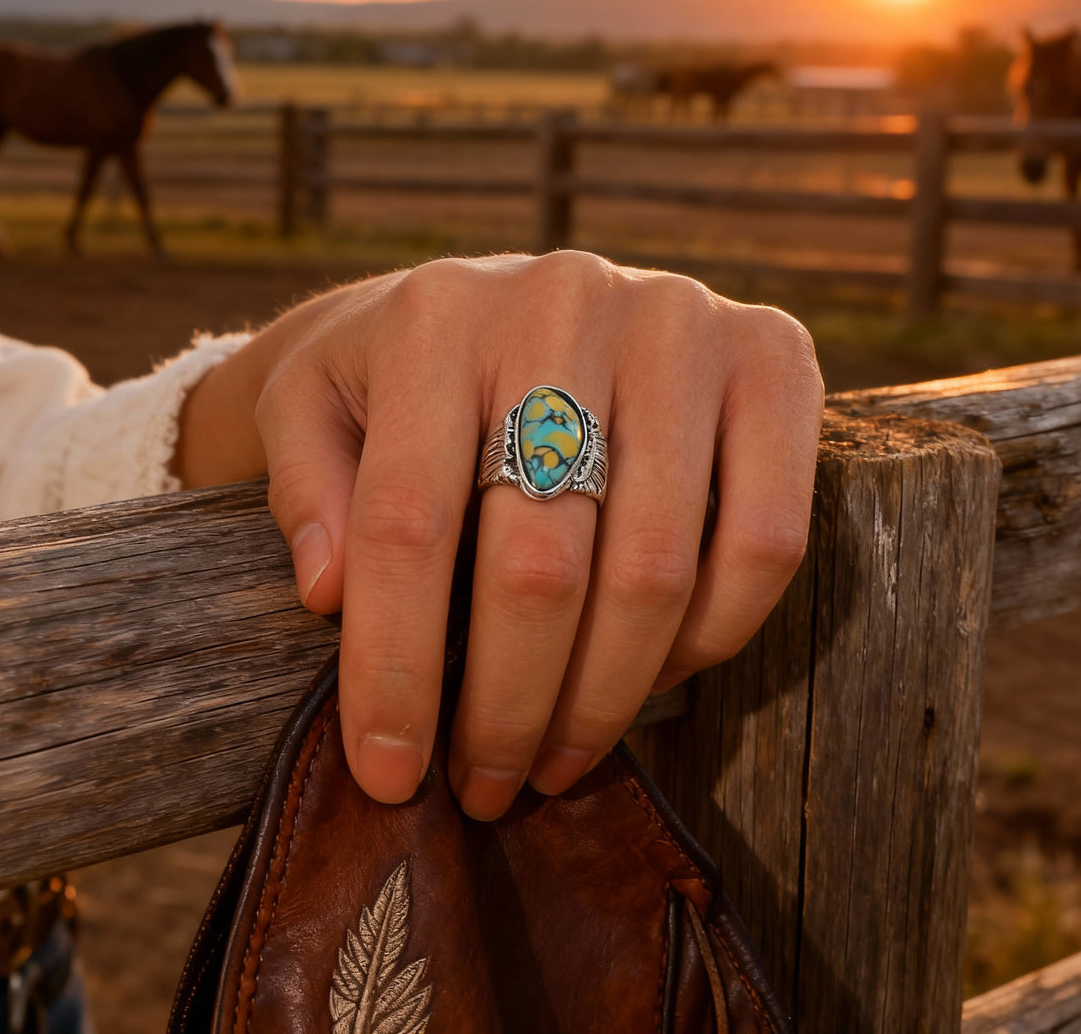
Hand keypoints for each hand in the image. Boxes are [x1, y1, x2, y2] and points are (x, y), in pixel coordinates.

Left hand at [177, 252, 822, 818]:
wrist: (509, 296)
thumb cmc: (398, 372)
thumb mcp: (311, 405)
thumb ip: (307, 485)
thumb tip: (332, 593)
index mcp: (438, 315)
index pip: (408, 522)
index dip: (396, 668)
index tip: (389, 772)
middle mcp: (569, 301)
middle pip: (541, 563)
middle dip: (508, 710)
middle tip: (486, 785)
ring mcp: (685, 323)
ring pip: (656, 570)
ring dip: (604, 701)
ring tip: (557, 757)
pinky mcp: (772, 356)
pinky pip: (766, 541)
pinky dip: (711, 639)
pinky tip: (649, 678)